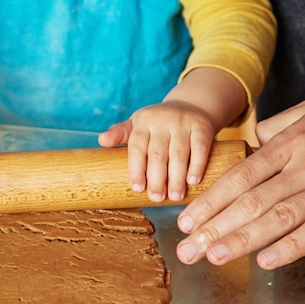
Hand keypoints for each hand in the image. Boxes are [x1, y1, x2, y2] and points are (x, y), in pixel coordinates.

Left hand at [98, 100, 214, 201]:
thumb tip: (101, 141)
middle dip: (157, 178)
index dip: (136, 169)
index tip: (137, 189)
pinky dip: (197, 165)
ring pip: (178, 153)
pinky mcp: (202, 126)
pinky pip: (200, 147)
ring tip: (175, 196)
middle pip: (157, 153)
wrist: (190, 106)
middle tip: (157, 198)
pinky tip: (193, 181)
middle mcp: (162, 121)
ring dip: (176, 177)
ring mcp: (183, 123)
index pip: (136, 147)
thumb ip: (119, 134)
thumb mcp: (136, 125)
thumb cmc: (156, 124)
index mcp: (142, 122)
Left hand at [176, 97, 304, 268]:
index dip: (210, 202)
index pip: (239, 178)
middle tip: (188, 250)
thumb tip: (251, 141)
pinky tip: (267, 261)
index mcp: (288, 145)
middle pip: (251, 202)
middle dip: (215, 228)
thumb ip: (277, 128)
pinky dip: (293, 246)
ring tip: (214, 257)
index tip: (186, 222)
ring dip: (243, 240)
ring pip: (279, 218)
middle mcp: (304, 166)